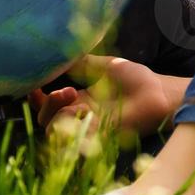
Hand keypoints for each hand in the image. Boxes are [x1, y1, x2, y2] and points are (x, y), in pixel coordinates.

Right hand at [25, 55, 167, 139]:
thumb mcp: (103, 65)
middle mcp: (81, 117)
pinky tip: (82, 108)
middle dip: (47, 105)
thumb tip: (58, 56)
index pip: (48, 107)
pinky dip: (71, 124)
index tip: (34, 87)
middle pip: (46, 121)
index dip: (37, 100)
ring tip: (73, 95)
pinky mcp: (99, 138)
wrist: (160, 93)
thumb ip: (81, 63)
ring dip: (56, 114)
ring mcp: (89, 129)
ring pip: (55, 132)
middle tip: (66, 90)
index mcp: (79, 101)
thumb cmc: (137, 79)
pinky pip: (74, 139)